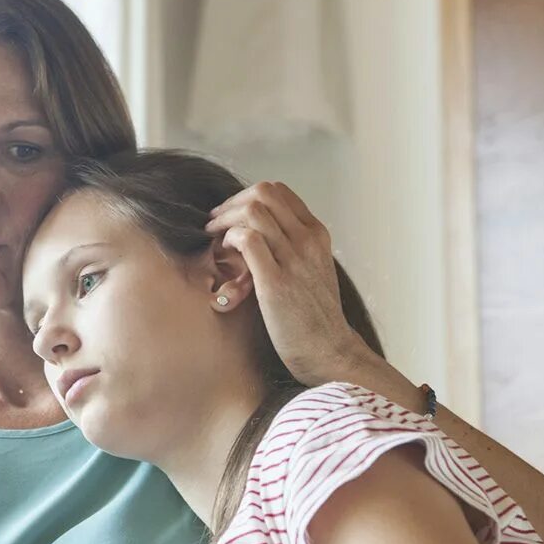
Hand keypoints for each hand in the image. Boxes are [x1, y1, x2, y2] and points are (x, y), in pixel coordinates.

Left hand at [206, 181, 369, 385]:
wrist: (329, 352)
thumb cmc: (313, 318)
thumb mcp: (311, 272)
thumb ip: (292, 249)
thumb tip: (258, 234)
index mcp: (316, 235)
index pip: (278, 191)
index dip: (247, 197)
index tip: (231, 215)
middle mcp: (308, 241)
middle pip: (263, 193)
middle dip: (231, 203)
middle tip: (215, 223)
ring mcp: (294, 259)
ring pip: (253, 211)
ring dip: (225, 220)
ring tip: (214, 238)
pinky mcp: (276, 282)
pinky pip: (247, 240)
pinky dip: (229, 239)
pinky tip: (224, 255)